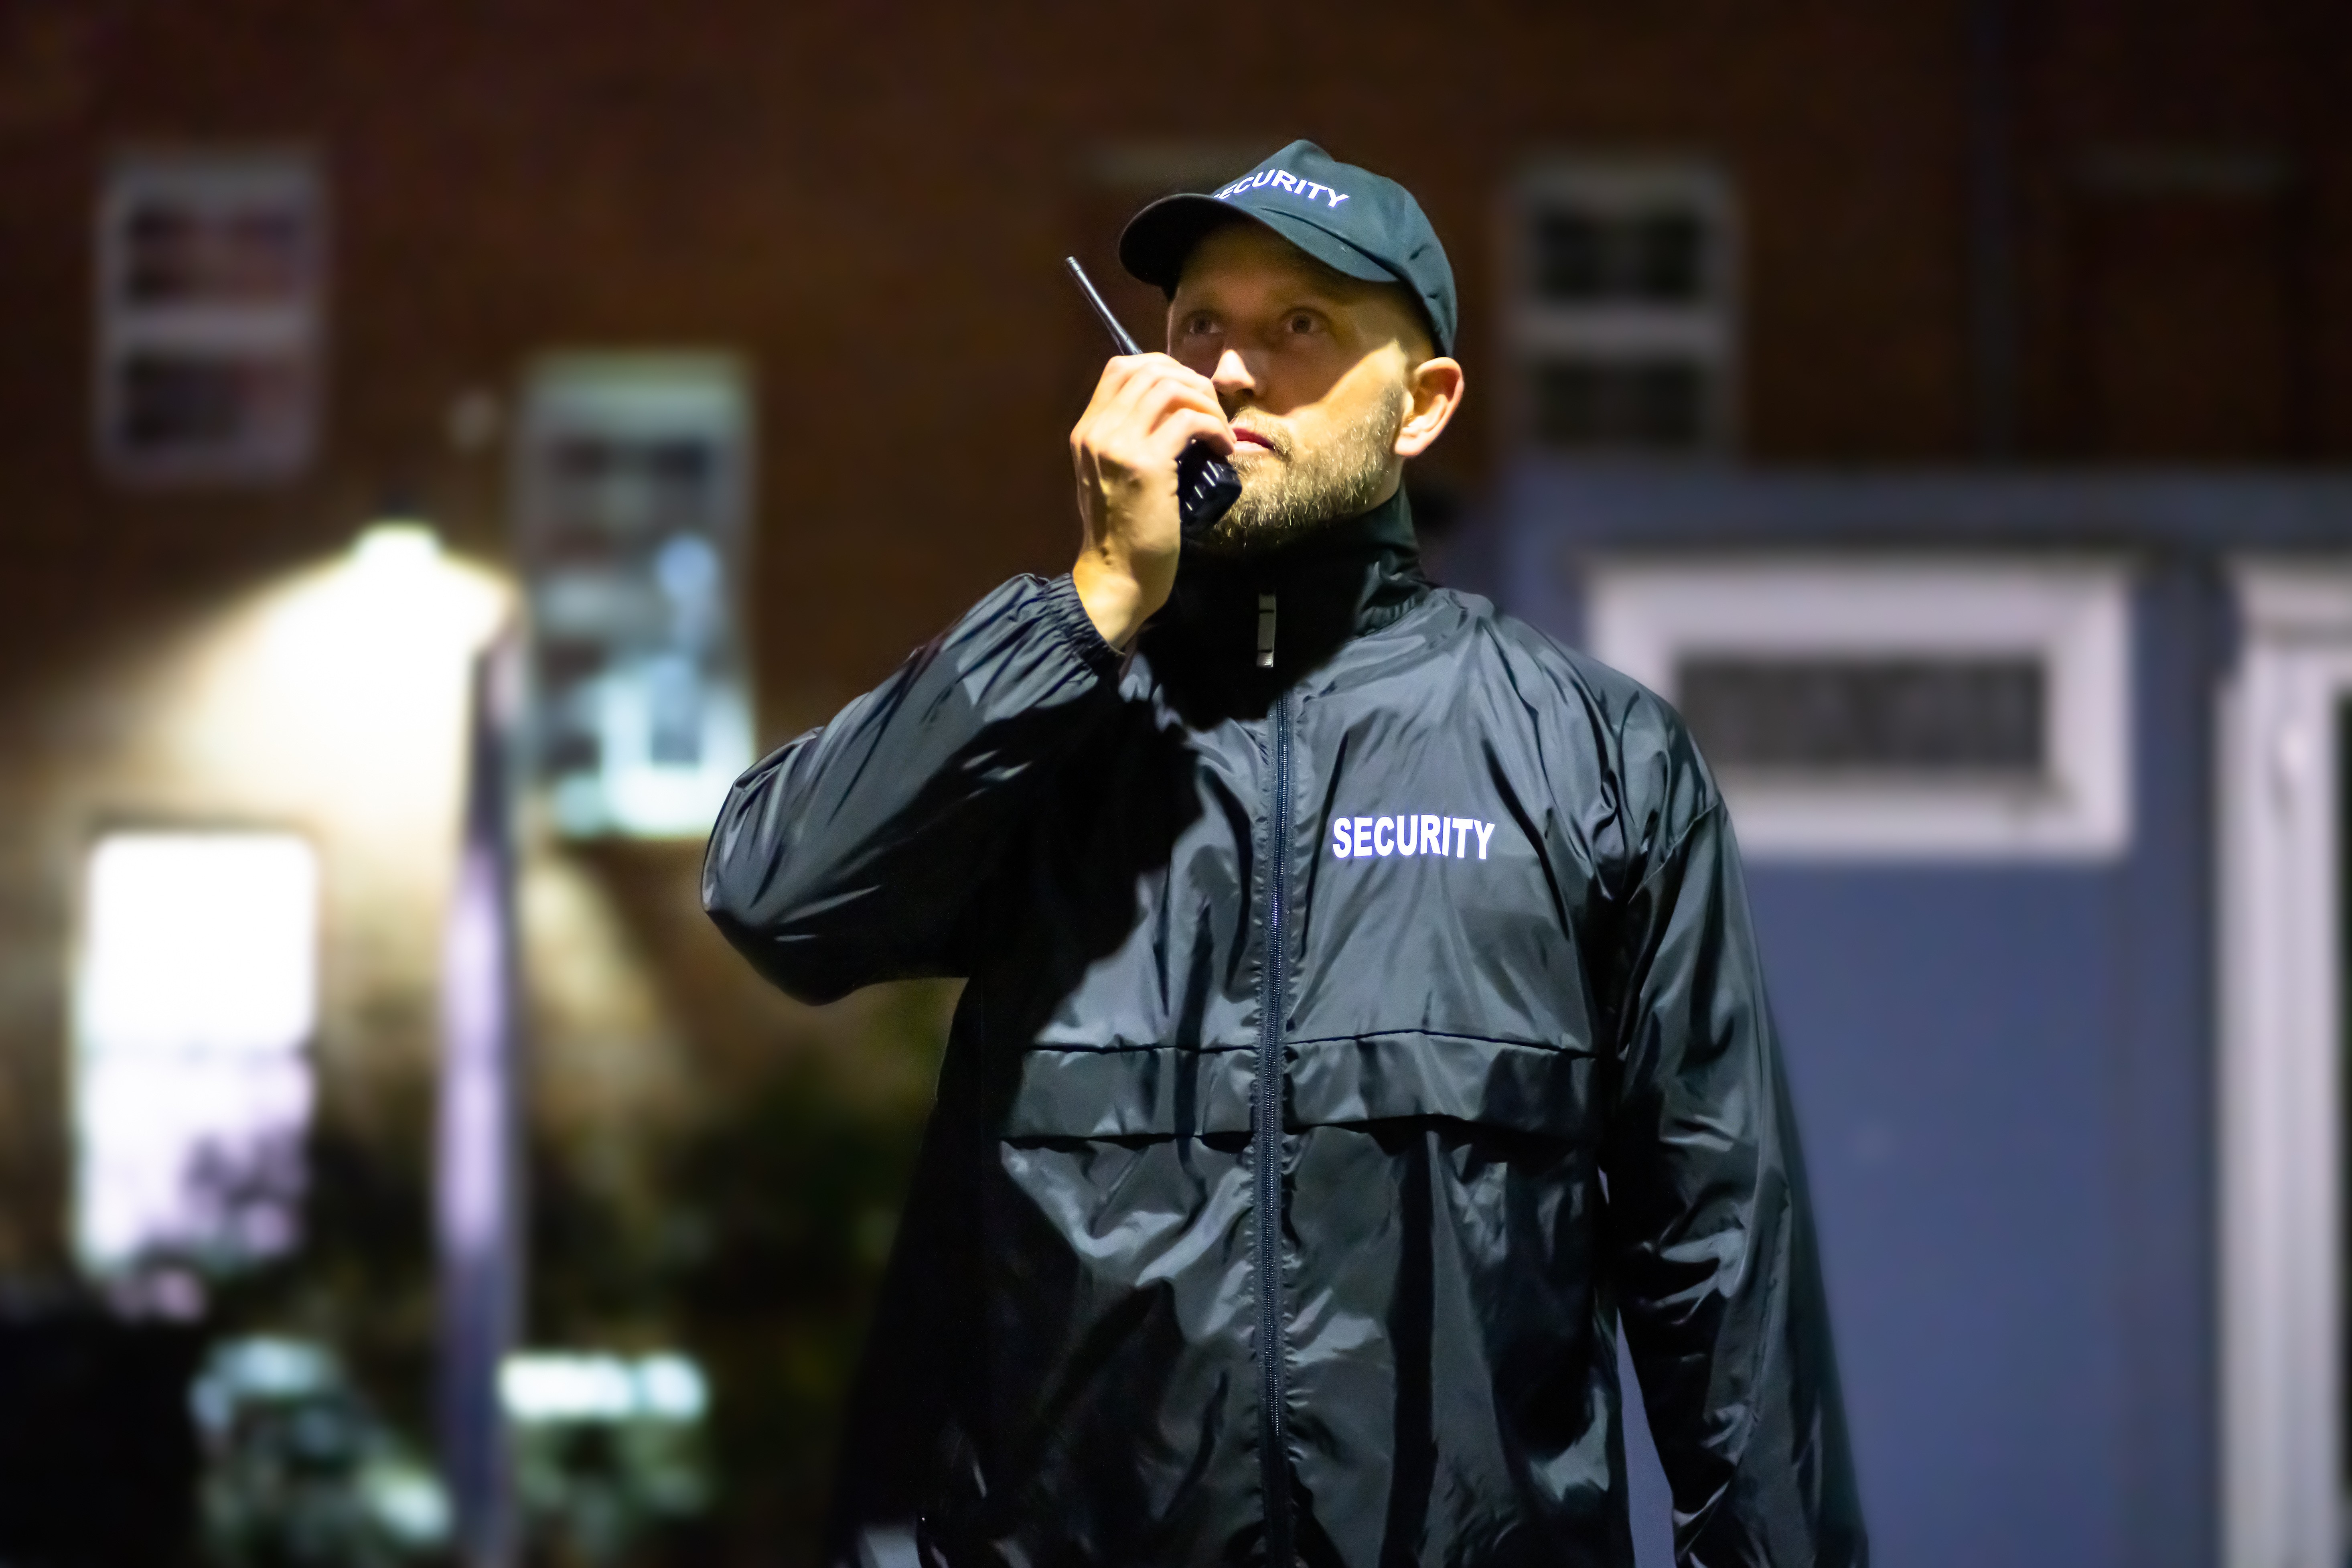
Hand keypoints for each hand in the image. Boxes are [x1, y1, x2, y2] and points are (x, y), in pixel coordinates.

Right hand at [1068, 354, 1232, 648]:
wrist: (1117, 575)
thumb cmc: (1124, 532)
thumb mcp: (1114, 476)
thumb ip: (1128, 440)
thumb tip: (1171, 409)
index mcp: (1087, 431)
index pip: (1122, 368)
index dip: (1163, 367)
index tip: (1189, 392)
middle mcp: (1098, 431)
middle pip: (1148, 370)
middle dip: (1190, 380)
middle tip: (1212, 408)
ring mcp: (1119, 446)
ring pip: (1170, 387)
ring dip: (1206, 402)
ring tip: (1220, 430)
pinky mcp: (1146, 465)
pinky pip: (1189, 421)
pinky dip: (1214, 427)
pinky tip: (1223, 448)